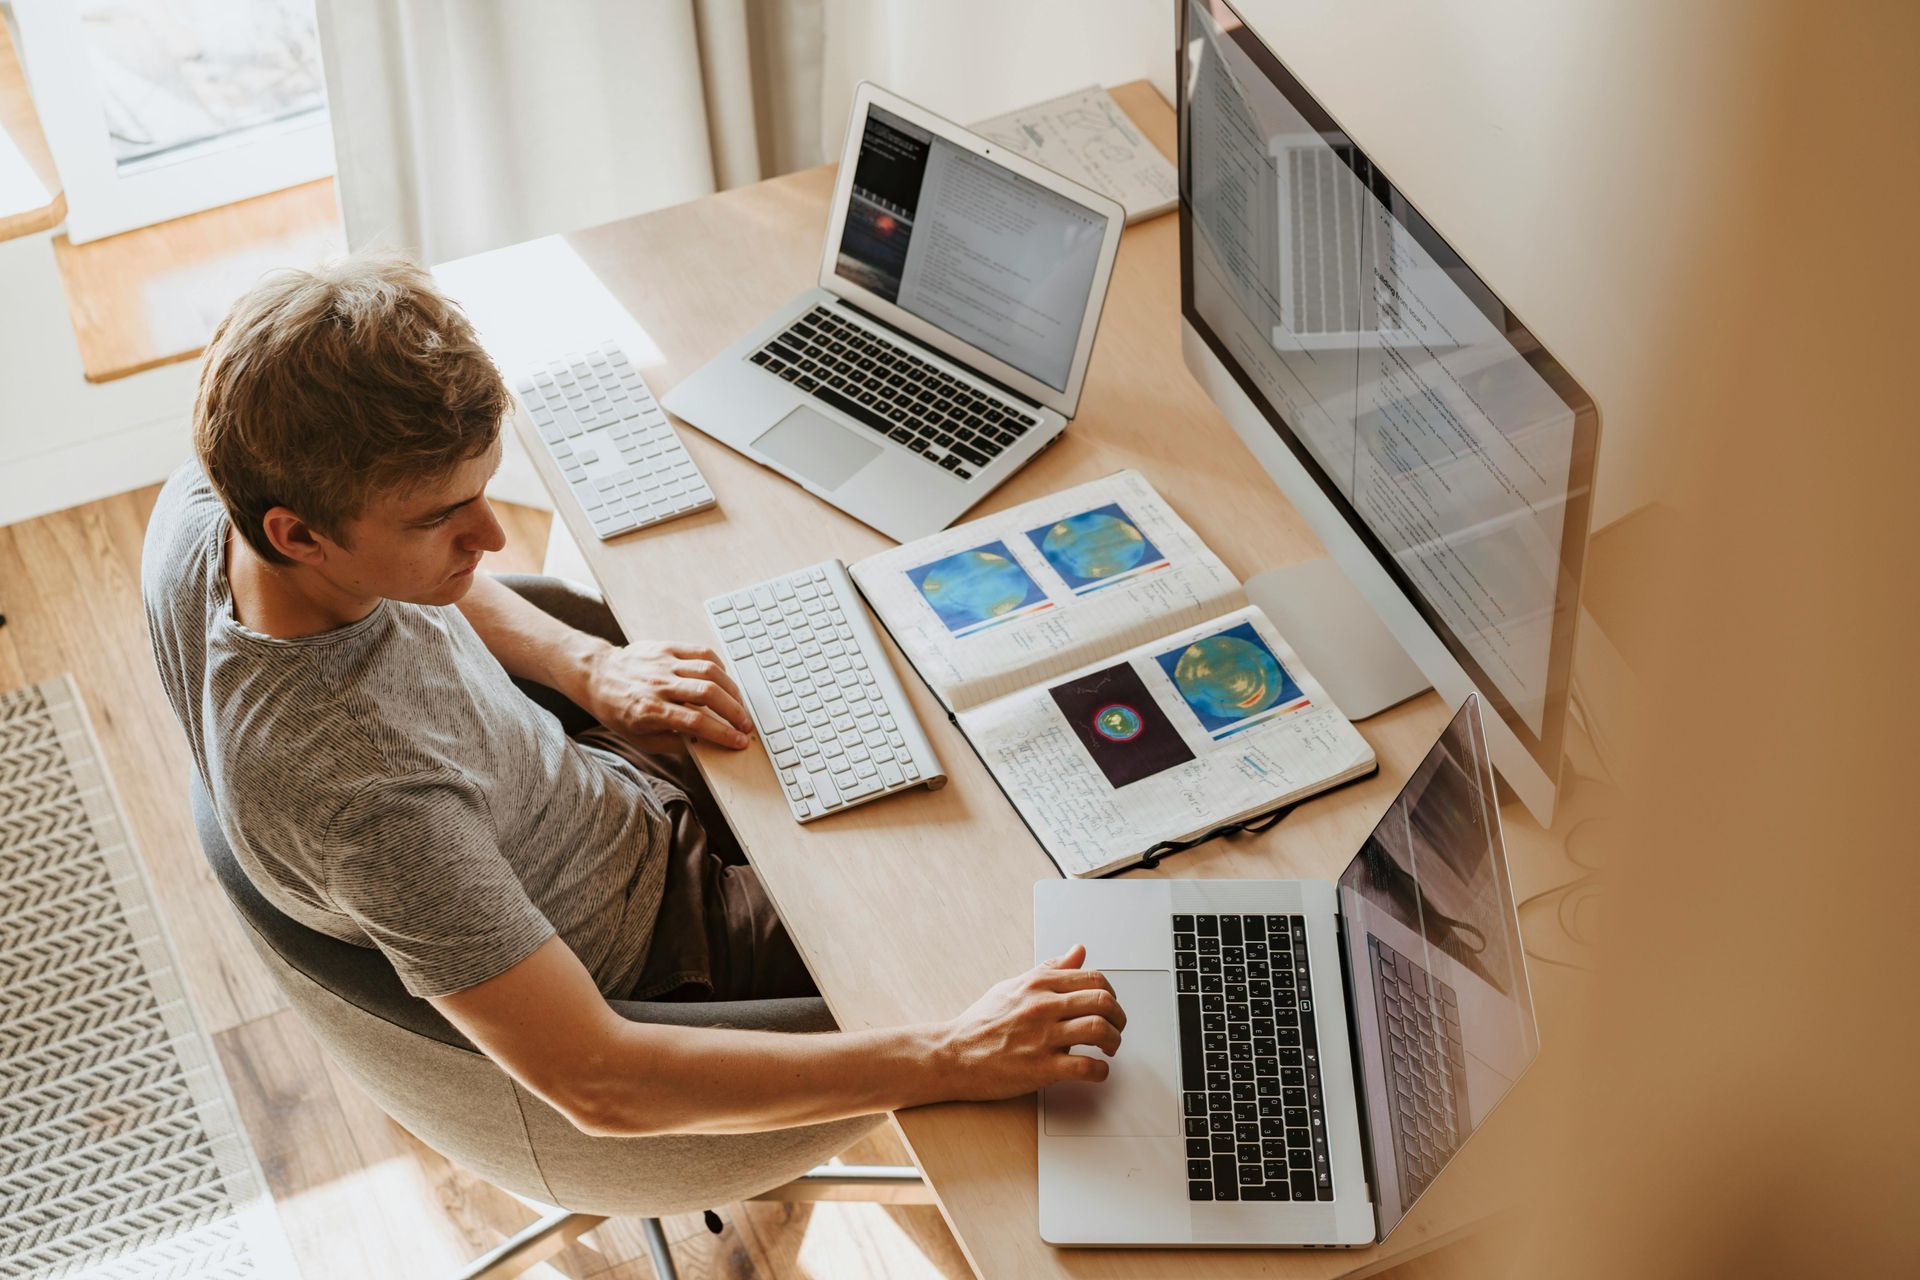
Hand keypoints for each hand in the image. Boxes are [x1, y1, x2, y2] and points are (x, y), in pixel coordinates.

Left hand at [582, 640, 753, 751]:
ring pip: (709, 672)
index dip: (723, 733)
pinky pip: (701, 653)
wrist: (597, 675)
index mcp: (650, 711)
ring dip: (732, 690)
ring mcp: (664, 664)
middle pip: (708, 695)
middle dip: (734, 711)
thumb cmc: (618, 710)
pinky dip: (719, 667)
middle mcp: (658, 685)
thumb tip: (705, 743)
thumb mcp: (640, 738)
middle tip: (746, 724)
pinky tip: (725, 681)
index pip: (697, 722)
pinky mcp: (667, 648)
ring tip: (739, 705)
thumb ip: (673, 743)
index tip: (739, 741)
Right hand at [932, 945, 1125, 1099]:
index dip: (1110, 992)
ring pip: (1099, 1029)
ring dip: (1114, 1041)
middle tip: (1116, 1027)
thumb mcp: (1014, 985)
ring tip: (1109, 1048)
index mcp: (1038, 984)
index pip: (1093, 978)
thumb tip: (1078, 951)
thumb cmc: (981, 1022)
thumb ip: (1051, 969)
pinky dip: (1101, 1071)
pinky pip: (1085, 1067)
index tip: (1109, 1005)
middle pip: (1103, 1001)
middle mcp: (1043, 1006)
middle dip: (1119, 1016)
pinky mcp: (1041, 1068)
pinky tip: (1097, 1071)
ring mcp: (1042, 1037)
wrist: (953, 1054)